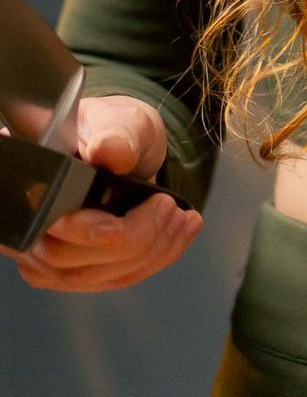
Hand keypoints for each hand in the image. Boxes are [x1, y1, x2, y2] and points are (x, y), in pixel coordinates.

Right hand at [2, 96, 201, 292]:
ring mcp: (52, 263)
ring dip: (156, 250)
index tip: (157, 202)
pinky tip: (183, 232)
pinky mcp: (81, 273)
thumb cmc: (109, 130)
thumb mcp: (116, 119)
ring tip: (186, 219)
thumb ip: (114, 133)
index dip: (100, 231)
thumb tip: (111, 151)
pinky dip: (159, 257)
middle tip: (174, 207)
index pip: (56, 233)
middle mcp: (31, 238)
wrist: (116, 143)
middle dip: (141, 238)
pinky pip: (121, 278)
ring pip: (107, 276)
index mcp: (29, 198)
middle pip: (79, 265)